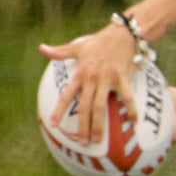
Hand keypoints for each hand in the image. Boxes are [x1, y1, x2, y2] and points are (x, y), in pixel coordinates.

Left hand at [39, 23, 139, 144]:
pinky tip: (134, 123)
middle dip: (82, 126)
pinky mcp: (124, 78)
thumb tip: (42, 48)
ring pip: (101, 107)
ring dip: (99, 125)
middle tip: (82, 142)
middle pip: (85, 107)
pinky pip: (127, 97)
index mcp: (81, 73)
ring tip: (98, 140)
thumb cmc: (100, 41)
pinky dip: (131, 110)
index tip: (54, 124)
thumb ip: (60, 52)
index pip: (67, 94)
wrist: (123, 33)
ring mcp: (108, 79)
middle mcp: (92, 78)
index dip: (60, 110)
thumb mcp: (78, 46)